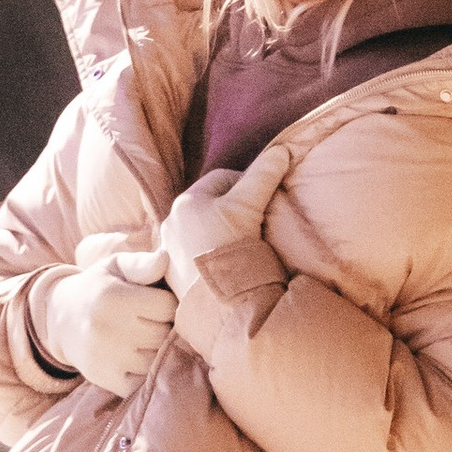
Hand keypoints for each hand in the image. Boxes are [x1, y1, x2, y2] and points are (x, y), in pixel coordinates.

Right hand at [30, 240, 173, 395]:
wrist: (60, 320)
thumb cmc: (99, 288)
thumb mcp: (115, 267)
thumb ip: (141, 263)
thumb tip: (165, 258)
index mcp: (114, 297)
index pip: (168, 306)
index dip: (165, 303)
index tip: (152, 302)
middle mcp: (108, 328)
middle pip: (164, 334)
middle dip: (161, 327)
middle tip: (144, 321)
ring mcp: (106, 357)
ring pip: (156, 359)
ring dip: (153, 351)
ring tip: (137, 339)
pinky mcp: (105, 379)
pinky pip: (142, 381)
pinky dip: (141, 373)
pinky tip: (129, 358)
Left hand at [160, 143, 290, 299]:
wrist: (220, 302)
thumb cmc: (232, 247)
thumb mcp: (249, 206)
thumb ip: (264, 175)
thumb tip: (282, 149)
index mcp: (186, 201)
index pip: (222, 179)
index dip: (249, 184)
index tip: (266, 200)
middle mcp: (170, 222)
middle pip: (211, 205)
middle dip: (234, 209)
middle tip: (258, 223)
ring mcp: (170, 251)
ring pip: (202, 231)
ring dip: (222, 233)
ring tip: (245, 245)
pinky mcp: (173, 277)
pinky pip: (196, 256)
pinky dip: (211, 255)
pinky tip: (227, 264)